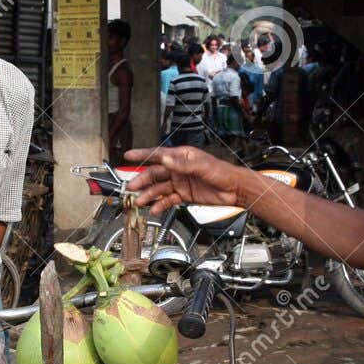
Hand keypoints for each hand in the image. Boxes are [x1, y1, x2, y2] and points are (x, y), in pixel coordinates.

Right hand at [122, 146, 246, 213]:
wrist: (234, 189)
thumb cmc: (222, 172)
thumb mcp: (202, 166)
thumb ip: (182, 164)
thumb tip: (166, 160)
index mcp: (182, 157)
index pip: (158, 154)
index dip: (142, 155)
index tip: (128, 156)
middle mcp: (178, 169)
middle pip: (155, 174)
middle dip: (142, 180)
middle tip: (132, 187)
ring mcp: (181, 182)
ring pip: (160, 188)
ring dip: (149, 195)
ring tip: (140, 202)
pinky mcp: (184, 195)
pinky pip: (168, 199)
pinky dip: (160, 204)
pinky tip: (154, 209)